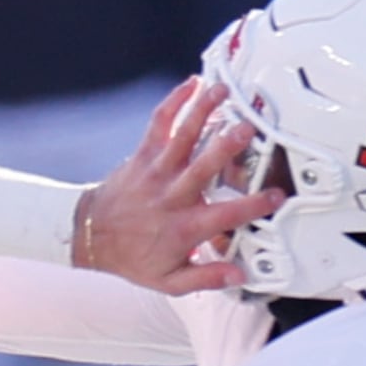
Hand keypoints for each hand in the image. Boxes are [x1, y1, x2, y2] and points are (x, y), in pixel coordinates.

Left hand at [76, 77, 274, 294]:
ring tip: (223, 91)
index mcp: (184, 227)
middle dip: (226, 146)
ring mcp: (157, 171)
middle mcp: (172, 195)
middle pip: (203, 166)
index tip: (275, 195)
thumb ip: (206, 278)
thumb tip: (238, 275)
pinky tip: (191, 84)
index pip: (225, 215)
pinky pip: (158, 123)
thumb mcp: (170, 281)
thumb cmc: (133, 256)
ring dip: (203, 112)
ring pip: (182, 137)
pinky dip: (173, 101)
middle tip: (248, 128)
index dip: (252, 205)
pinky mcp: (144, 155)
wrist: (91, 236)